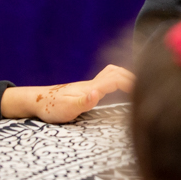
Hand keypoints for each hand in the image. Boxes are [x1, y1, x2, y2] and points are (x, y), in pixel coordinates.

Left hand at [0, 65, 134, 123]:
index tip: (142, 90)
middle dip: (132, 75)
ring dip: (126, 74)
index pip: (117, 79)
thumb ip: (83, 102)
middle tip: (145, 85)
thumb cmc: (50, 107)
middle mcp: (93, 83)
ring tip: (137, 84)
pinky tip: (121, 86)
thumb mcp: (65, 109)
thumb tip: (97, 92)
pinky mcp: (88, 87)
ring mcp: (90, 83)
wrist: (36, 101)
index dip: (131, 83)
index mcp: (91, 87)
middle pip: (117, 71)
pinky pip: (108, 77)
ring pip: (113, 71)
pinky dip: (120, 77)